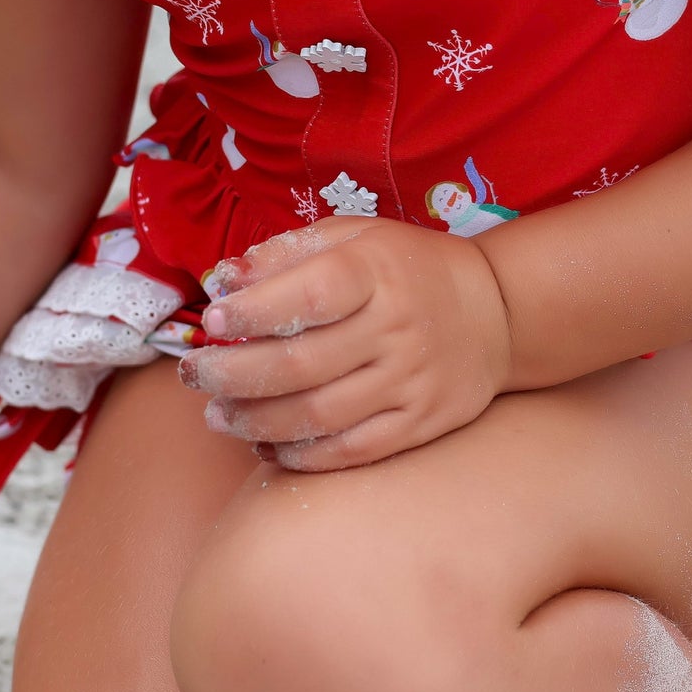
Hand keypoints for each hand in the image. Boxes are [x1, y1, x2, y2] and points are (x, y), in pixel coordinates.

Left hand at [178, 217, 512, 470]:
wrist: (497, 311)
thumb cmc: (407, 268)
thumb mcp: (354, 237)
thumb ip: (286, 253)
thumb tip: (223, 278)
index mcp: (377, 271)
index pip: (309, 294)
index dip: (252, 311)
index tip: (212, 319)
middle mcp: (396, 327)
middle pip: (301, 364)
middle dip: (232, 375)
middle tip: (194, 376)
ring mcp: (410, 380)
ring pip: (319, 414)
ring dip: (255, 421)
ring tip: (218, 415)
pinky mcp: (420, 421)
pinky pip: (351, 450)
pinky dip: (301, 454)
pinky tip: (266, 444)